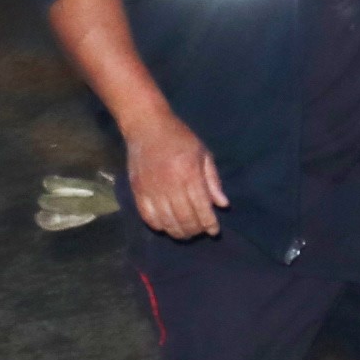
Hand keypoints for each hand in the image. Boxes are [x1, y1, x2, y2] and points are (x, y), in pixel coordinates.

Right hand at [122, 110, 226, 238]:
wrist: (146, 126)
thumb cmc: (180, 138)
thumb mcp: (203, 154)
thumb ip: (213, 180)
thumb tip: (223, 205)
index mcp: (189, 173)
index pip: (201, 206)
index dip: (209, 223)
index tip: (214, 231)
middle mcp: (170, 183)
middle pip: (183, 218)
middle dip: (194, 230)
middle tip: (200, 232)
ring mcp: (151, 188)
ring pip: (166, 220)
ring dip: (177, 232)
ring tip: (185, 233)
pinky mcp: (137, 190)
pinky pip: (147, 215)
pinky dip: (158, 225)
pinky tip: (166, 226)